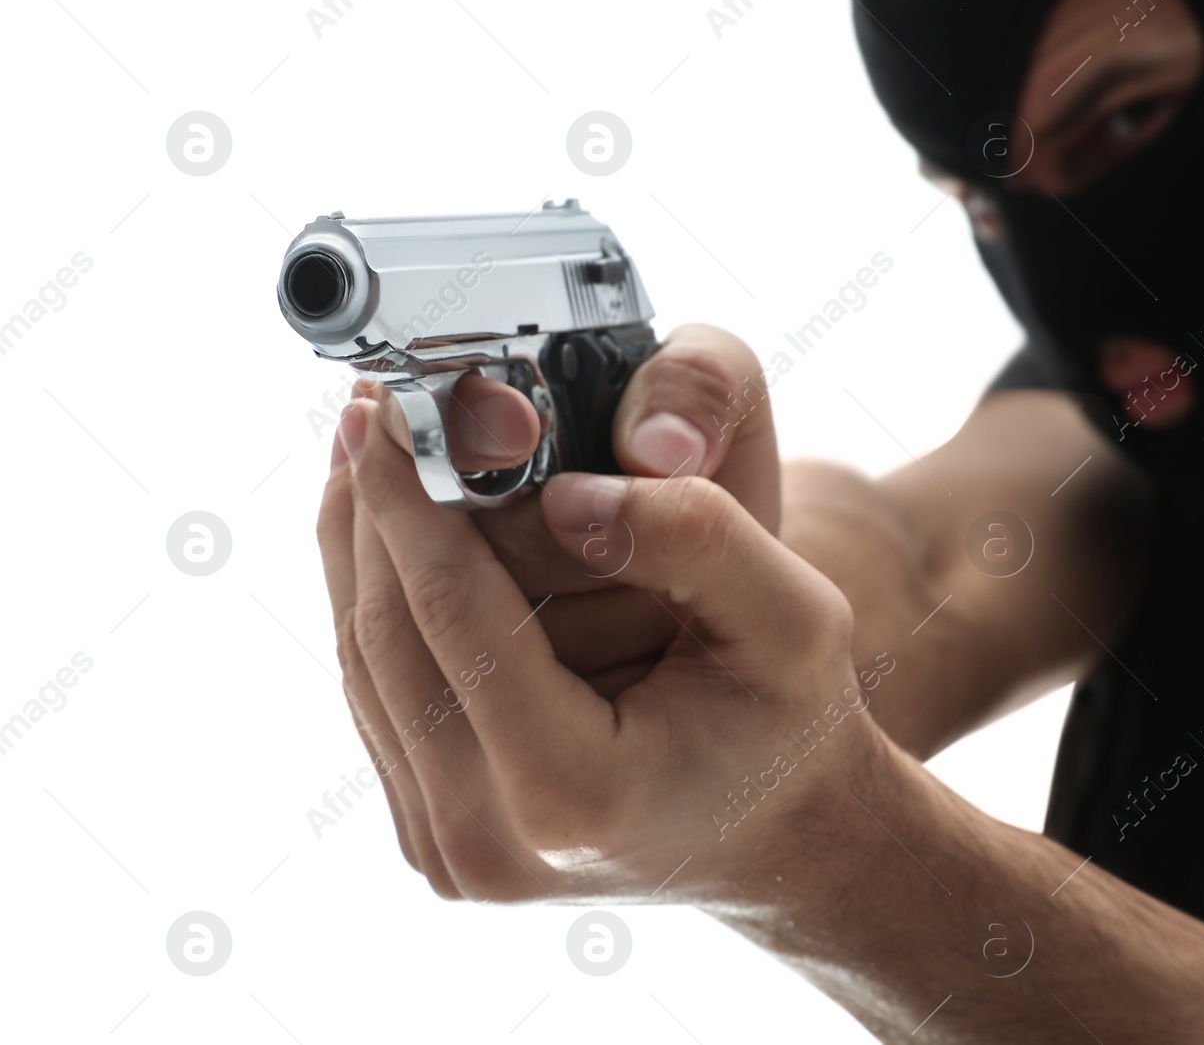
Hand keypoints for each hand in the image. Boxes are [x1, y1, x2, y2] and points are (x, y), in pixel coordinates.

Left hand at [318, 386, 886, 900]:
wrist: (783, 831)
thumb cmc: (790, 719)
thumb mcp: (793, 614)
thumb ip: (692, 539)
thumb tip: (560, 493)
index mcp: (571, 790)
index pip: (452, 610)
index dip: (411, 495)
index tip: (389, 403)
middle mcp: (488, 840)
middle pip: (386, 635)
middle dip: (371, 508)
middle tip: (367, 405)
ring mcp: (451, 851)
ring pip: (366, 665)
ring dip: (358, 549)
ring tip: (365, 448)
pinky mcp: (435, 834)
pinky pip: (381, 696)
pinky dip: (378, 602)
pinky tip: (388, 530)